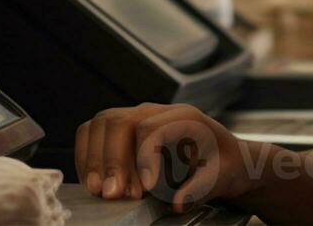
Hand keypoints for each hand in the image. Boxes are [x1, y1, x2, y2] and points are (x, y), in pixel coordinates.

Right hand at [74, 103, 250, 212]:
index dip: (142, 158)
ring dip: (95, 159)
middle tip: (114, 194)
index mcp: (185, 117)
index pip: (150, 127)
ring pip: (101, 124)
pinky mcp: (123, 131)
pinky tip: (94, 183)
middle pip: (120, 121)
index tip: (145, 189)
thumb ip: (201, 188)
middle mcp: (157, 111)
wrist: (225, 159)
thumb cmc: (223, 165)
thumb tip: (178, 202)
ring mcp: (137, 117)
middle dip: (112, 160)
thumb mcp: (222, 177)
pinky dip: (87, 157)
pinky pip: (93, 134)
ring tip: (101, 191)